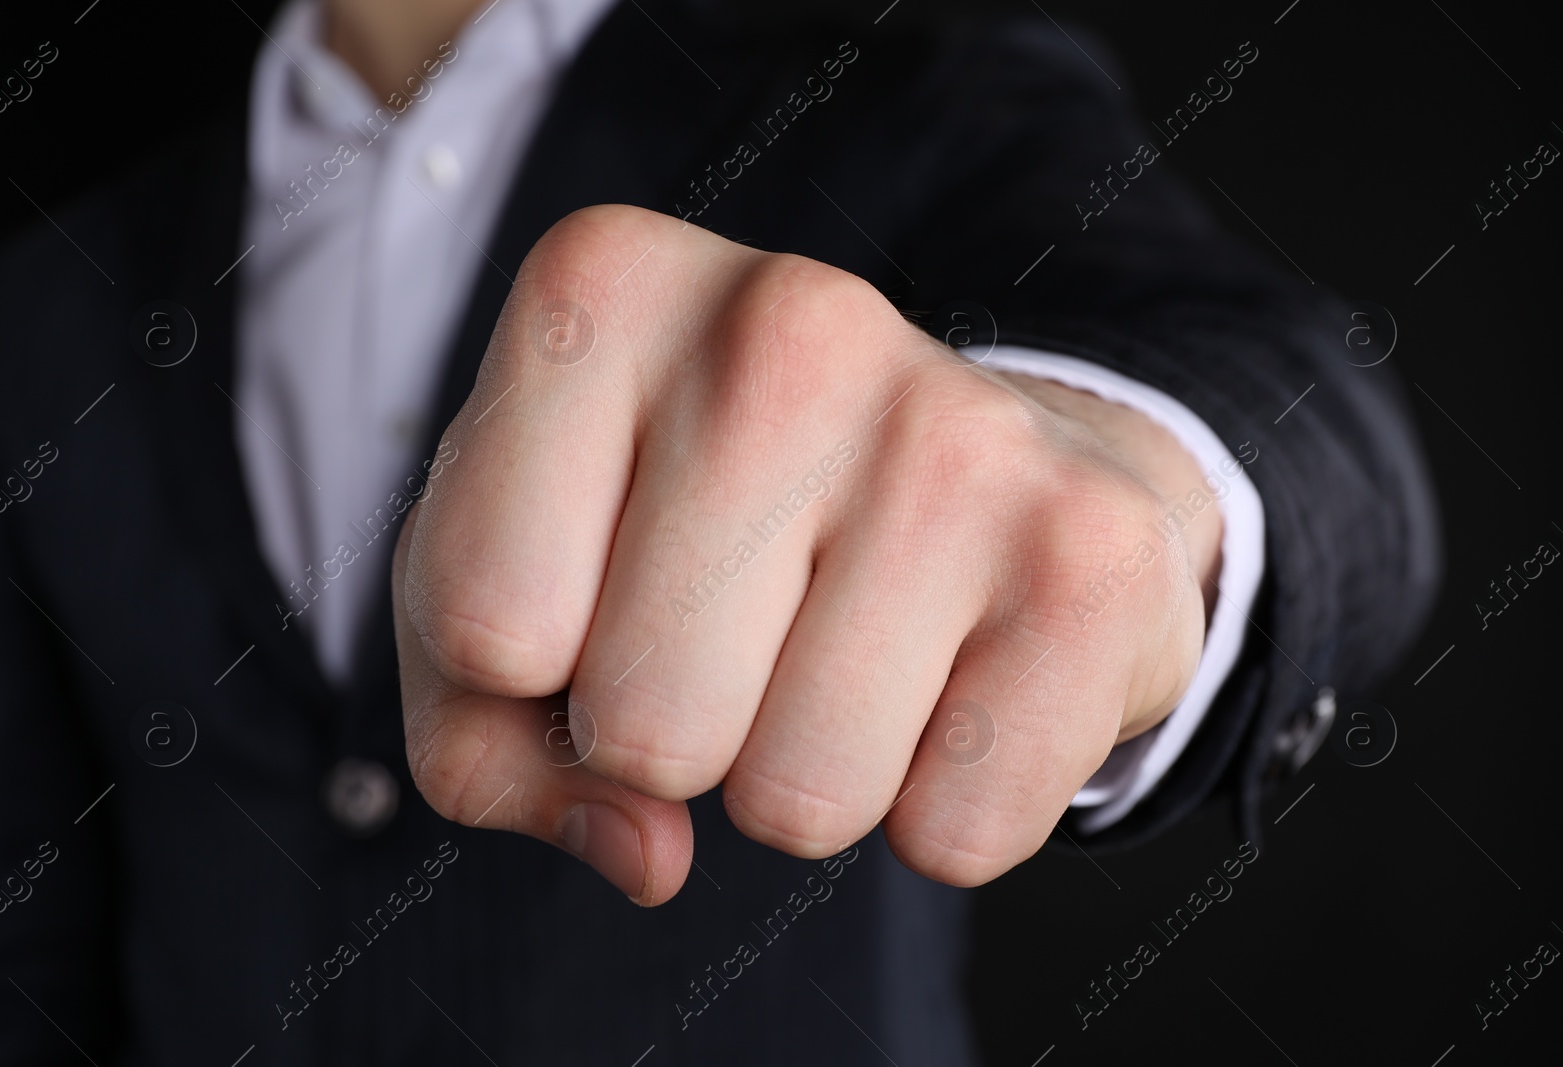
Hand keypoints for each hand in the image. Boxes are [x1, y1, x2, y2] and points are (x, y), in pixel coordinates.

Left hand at [392, 205, 1220, 904]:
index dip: (527, 674)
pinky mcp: (1094, 551)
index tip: (597, 591)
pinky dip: (941, 811)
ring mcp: (958, 429)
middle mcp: (788, 324)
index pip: (485, 620)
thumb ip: (482, 739)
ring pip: (800, 799)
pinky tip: (955, 679)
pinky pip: (957, 834)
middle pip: (644, 726)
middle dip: (677, 741)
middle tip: (743, 635)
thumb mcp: (520, 589)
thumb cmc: (697, 528)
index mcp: (609, 294)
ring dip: (806, 777)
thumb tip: (646, 850)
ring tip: (847, 647)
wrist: (976, 461)